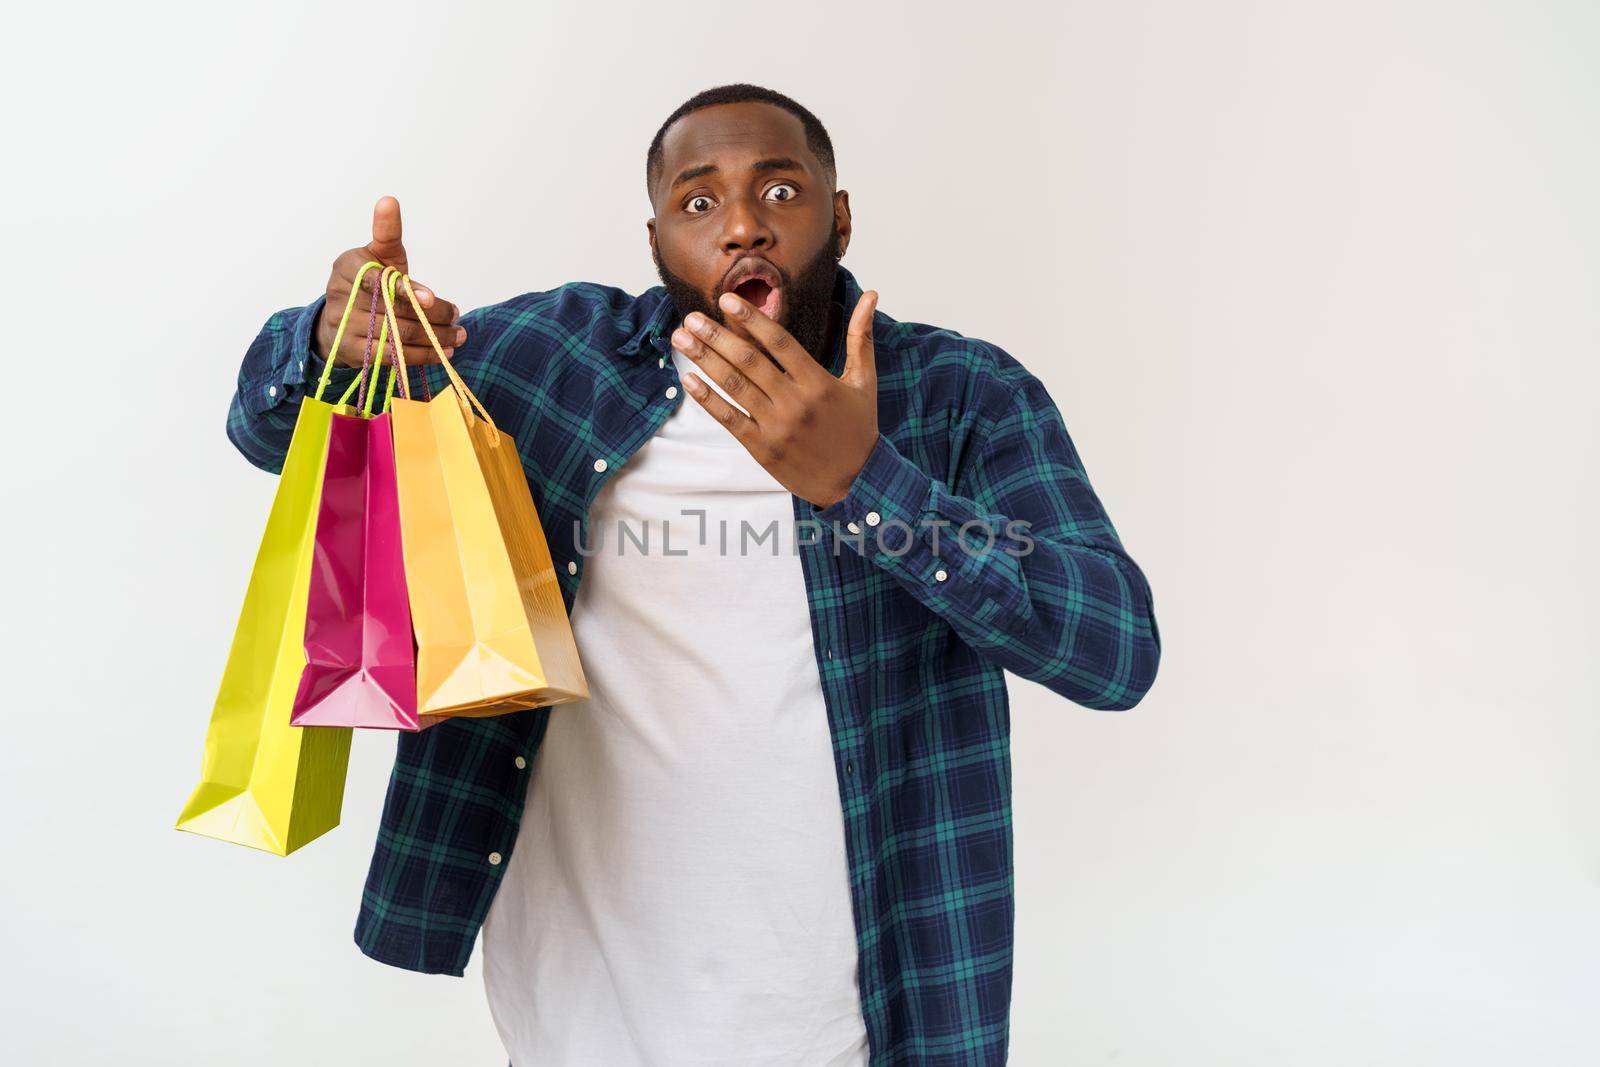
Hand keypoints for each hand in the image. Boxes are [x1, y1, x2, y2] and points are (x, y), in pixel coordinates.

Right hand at [314, 195, 465, 366]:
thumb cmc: (370, 282)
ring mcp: (343, 325)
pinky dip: (421, 356)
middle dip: (433, 318)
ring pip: (397, 336)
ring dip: (433, 339)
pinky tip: (442, 353)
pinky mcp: (351, 351)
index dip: (406, 291)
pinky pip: (392, 357)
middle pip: (395, 312)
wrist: (342, 319)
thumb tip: (389, 201)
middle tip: (459, 320)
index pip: (378, 280)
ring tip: (458, 337)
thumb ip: (388, 234)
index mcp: (348, 266)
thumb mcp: (379, 255)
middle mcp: (341, 295)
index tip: (433, 298)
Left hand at [671, 288, 880, 507]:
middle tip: (691, 317)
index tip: (727, 299)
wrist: (856, 482)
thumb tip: (870, 295)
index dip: (752, 319)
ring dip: (705, 360)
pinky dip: (708, 399)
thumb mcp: (864, 381)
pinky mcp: (763, 448)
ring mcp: (777, 427)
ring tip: (681, 339)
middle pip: (748, 362)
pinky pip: (730, 419)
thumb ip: (861, 337)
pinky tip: (689, 380)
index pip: (779, 342)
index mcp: (818, 382)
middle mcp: (795, 402)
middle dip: (716, 336)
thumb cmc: (858, 429)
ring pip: (735, 386)